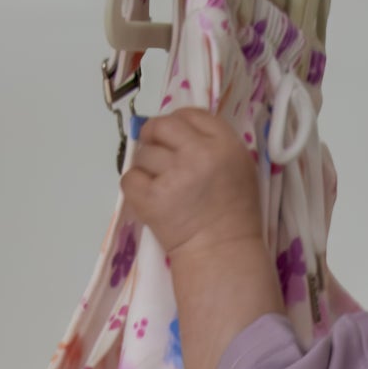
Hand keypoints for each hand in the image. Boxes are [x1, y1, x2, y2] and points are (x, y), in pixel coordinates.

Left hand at [121, 108, 260, 258]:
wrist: (223, 254)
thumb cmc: (233, 214)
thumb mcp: (238, 168)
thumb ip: (212, 143)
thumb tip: (174, 129)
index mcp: (225, 144)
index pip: (191, 114)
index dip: (178, 123)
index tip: (175, 139)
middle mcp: (199, 154)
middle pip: (161, 126)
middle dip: (154, 137)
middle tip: (159, 158)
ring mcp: (174, 176)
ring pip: (143, 154)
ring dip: (148, 168)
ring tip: (164, 188)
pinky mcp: (152, 198)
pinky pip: (129, 178)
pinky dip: (136, 188)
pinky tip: (151, 200)